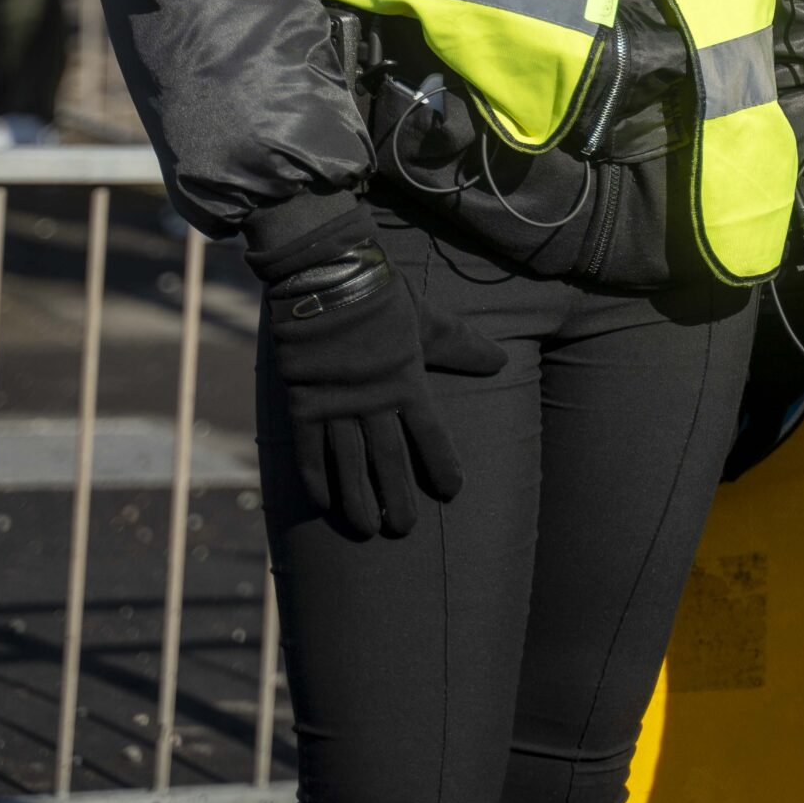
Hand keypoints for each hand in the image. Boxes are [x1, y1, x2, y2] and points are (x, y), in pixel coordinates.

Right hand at [262, 238, 505, 537]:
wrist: (326, 273)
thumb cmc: (381, 295)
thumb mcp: (427, 319)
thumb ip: (460, 346)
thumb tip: (501, 360)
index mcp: (407, 381)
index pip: (430, 436)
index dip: (441, 466)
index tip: (451, 491)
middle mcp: (373, 401)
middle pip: (389, 461)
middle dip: (398, 498)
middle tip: (403, 529)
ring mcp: (335, 405)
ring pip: (350, 466)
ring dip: (359, 500)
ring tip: (368, 529)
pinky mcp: (302, 403)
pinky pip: (310, 451)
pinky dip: (317, 479)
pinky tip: (325, 502)